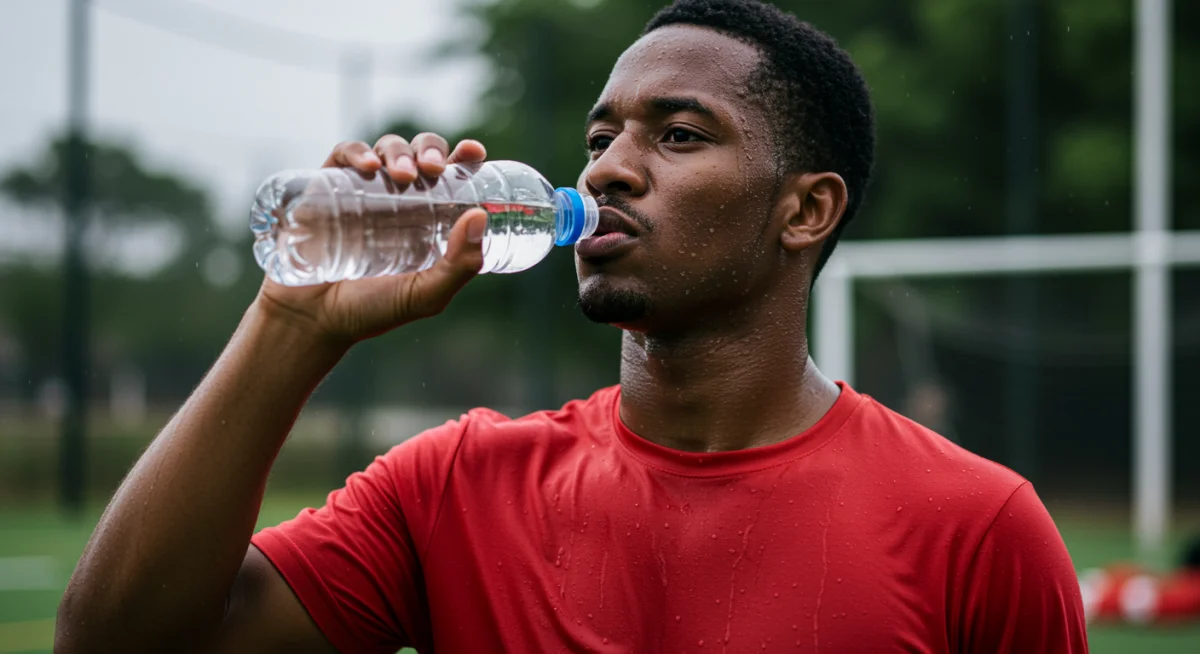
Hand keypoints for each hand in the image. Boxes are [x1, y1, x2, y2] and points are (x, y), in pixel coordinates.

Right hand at [255, 134, 488, 344]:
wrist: (314, 319)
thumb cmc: (373, 310)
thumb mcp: (426, 295)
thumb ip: (459, 266)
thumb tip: (480, 216)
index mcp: (430, 217)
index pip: (452, 177)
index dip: (465, 158)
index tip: (474, 152)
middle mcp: (399, 198)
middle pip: (421, 154)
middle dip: (430, 149)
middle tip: (433, 169)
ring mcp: (363, 190)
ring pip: (386, 149)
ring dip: (398, 151)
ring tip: (403, 174)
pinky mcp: (326, 187)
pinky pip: (343, 155)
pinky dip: (357, 152)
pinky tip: (368, 166)